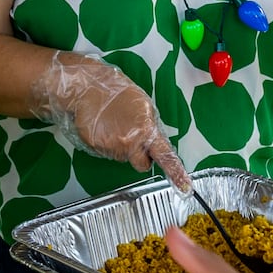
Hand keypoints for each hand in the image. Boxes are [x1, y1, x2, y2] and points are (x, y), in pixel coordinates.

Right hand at [28, 51, 190, 190]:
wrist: (87, 87)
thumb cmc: (116, 91)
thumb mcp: (143, 105)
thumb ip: (150, 126)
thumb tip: (152, 141)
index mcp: (146, 130)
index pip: (165, 155)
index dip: (176, 172)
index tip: (185, 186)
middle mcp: (130, 142)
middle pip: (141, 164)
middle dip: (140, 156)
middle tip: (133, 138)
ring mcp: (112, 147)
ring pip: (122, 157)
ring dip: (121, 146)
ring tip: (114, 125)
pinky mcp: (97, 148)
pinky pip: (106, 152)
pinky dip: (106, 143)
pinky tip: (103, 127)